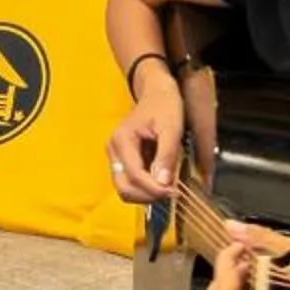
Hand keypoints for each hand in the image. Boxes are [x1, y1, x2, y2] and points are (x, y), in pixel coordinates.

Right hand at [108, 85, 185, 205]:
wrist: (157, 93)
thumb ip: (166, 155)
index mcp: (122, 140)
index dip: (155, 189)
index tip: (175, 192)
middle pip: (123, 188)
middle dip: (147, 196)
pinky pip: (130, 182)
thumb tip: (163, 183)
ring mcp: (116, 156)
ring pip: (125, 189)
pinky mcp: (122, 161)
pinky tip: (161, 180)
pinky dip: (145, 188)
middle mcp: (113, 150)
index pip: (134, 176)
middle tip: (171, 193)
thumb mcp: (171, 128)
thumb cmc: (164, 106)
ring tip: (168, 187)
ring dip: (146, 194)